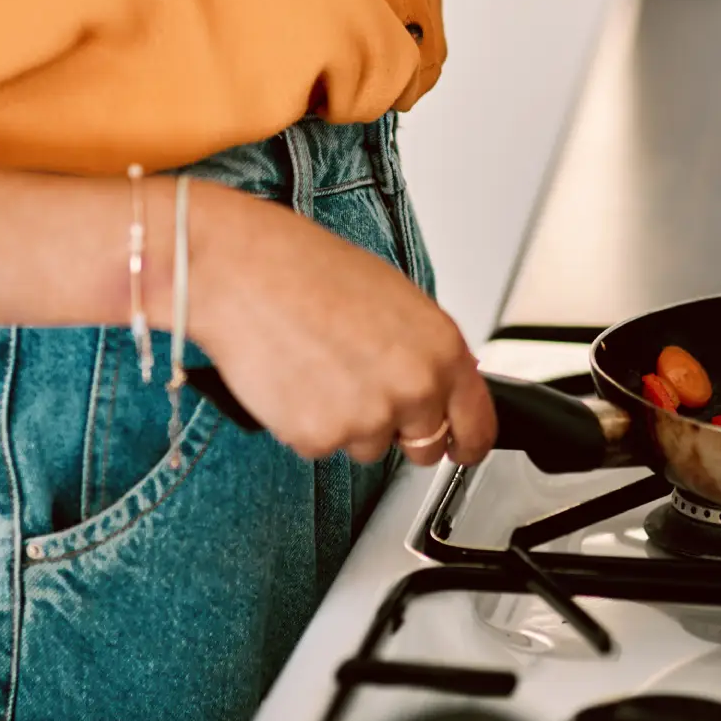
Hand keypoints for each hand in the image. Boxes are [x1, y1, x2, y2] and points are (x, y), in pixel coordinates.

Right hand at [184, 184, 495, 466]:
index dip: (469, 442)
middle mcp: (413, 388)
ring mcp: (366, 418)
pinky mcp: (318, 438)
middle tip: (364, 392)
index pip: (478, 425)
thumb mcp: (395, 299)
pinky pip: (322, 447)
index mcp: (441, 349)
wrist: (242, 272)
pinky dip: (307, 423)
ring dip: (348, 422)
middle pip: (425, 447)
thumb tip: (438, 383)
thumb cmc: (309, 271)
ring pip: (369, 448)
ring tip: (319, 368)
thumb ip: (425, 350)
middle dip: (401, 430)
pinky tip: (295, 379)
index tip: (463, 449)